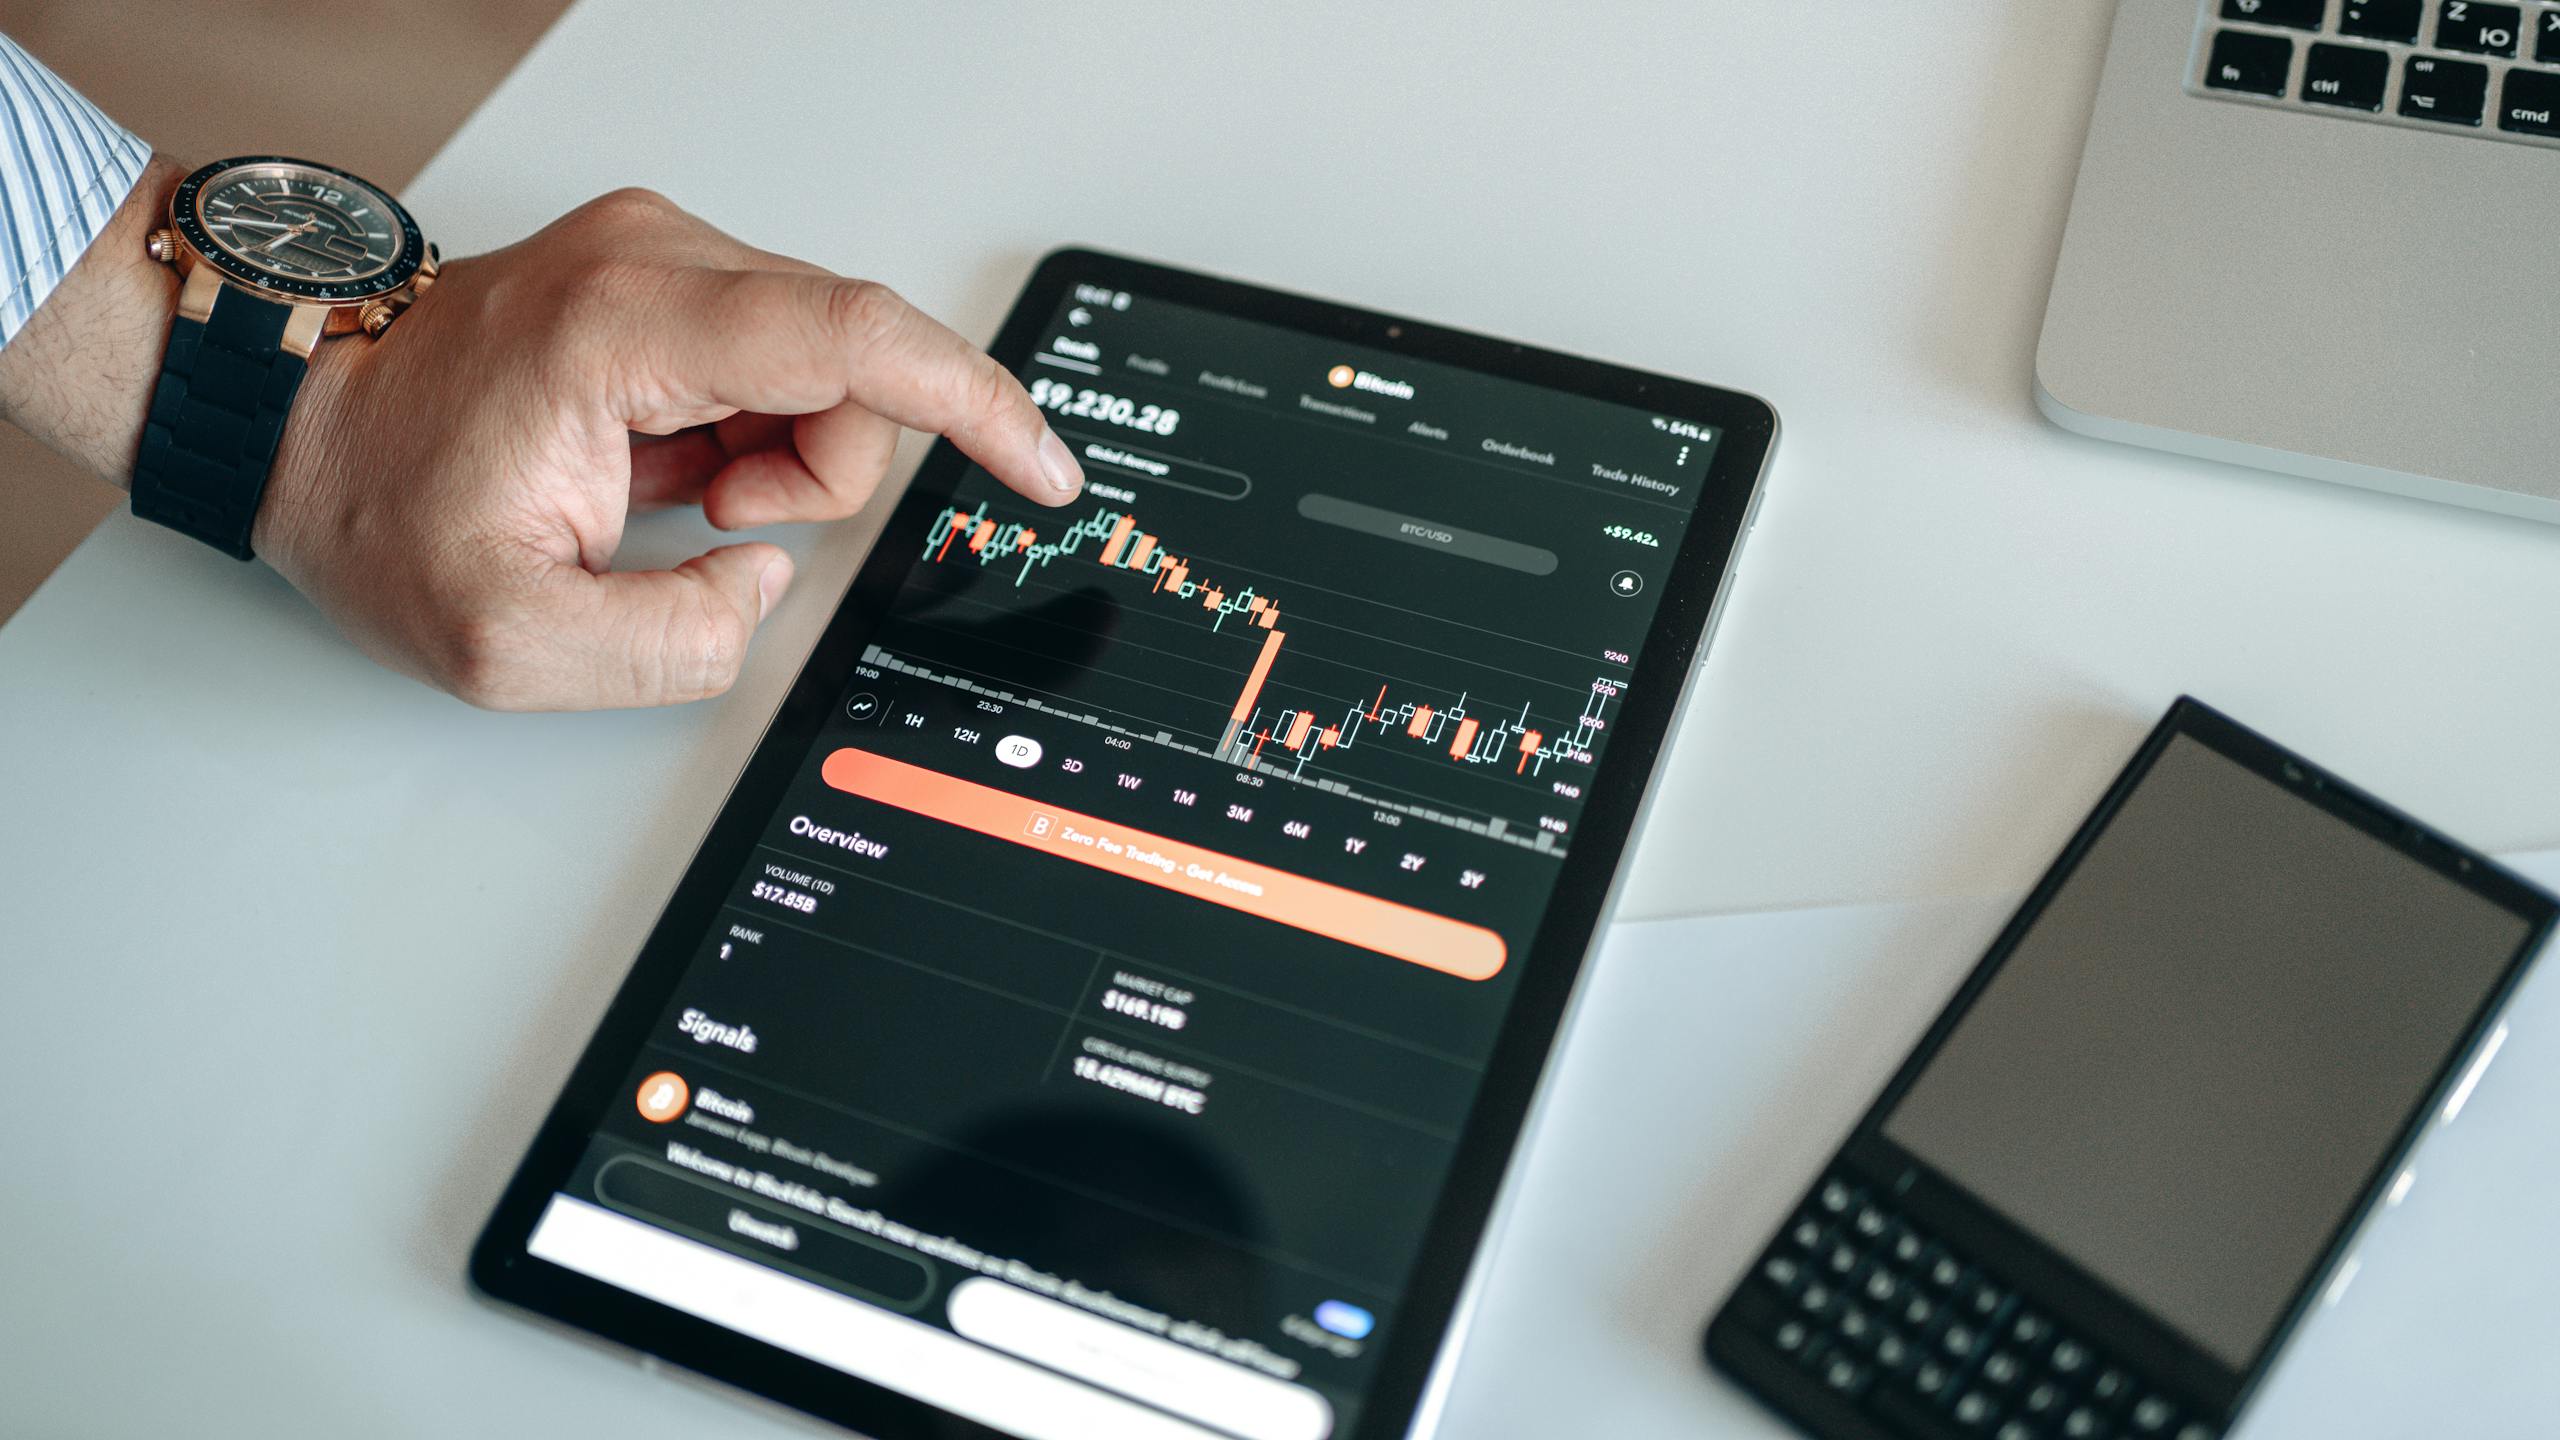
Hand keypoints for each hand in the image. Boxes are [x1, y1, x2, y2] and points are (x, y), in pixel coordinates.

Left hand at [258, 186, 1083, 708]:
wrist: (295, 416)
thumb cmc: (377, 500)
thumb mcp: (510, 643)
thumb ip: (675, 646)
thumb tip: (763, 580)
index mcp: (628, 324)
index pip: (860, 337)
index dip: (977, 406)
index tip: (1043, 470)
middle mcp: (661, 259)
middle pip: (856, 365)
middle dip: (821, 475)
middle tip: (713, 524)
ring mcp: (667, 259)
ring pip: (829, 367)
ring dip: (784, 459)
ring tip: (677, 498)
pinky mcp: (669, 278)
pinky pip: (783, 362)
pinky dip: (753, 435)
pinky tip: (671, 466)